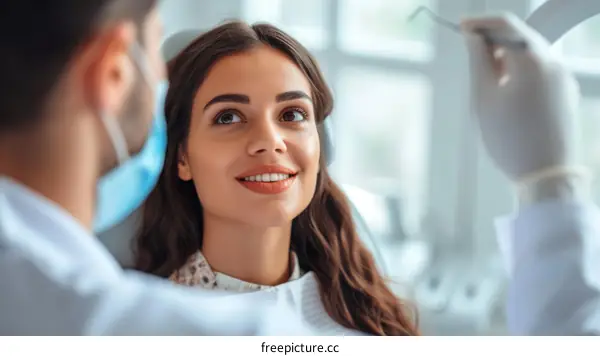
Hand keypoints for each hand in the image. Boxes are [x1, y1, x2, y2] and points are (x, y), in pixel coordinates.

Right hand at [460, 13, 581, 180]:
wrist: (546, 174)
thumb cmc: (510, 139)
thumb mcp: (484, 98)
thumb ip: (478, 61)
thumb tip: (474, 38)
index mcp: (532, 60)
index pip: (505, 24)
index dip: (480, 23)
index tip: (462, 28)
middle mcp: (553, 62)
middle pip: (520, 36)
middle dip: (494, 41)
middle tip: (470, 55)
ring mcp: (562, 77)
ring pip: (531, 54)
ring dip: (507, 58)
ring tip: (488, 83)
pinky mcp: (565, 92)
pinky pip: (540, 70)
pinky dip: (521, 71)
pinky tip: (507, 95)